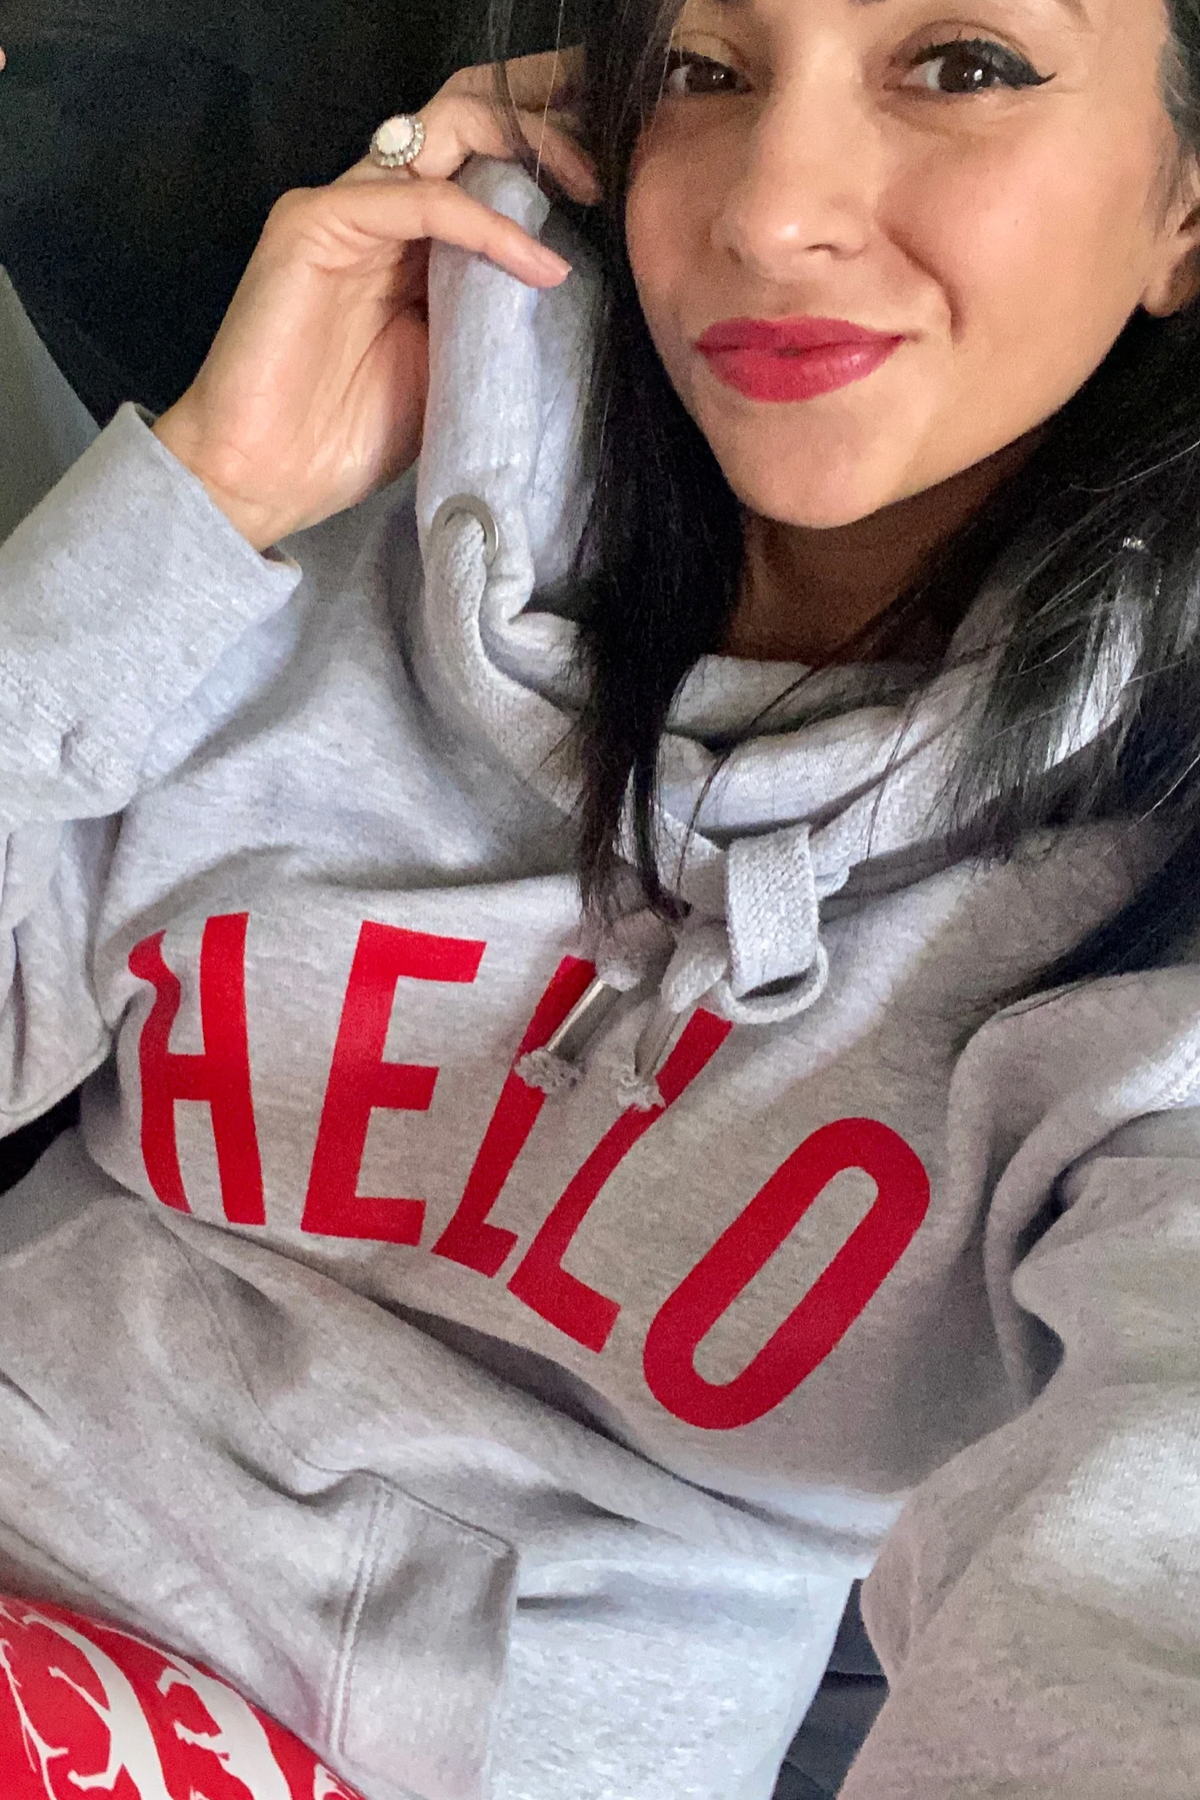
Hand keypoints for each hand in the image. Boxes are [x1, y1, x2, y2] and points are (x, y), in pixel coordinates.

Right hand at [152, 48, 597, 551]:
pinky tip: (539, 264)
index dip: (551, 150)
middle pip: (469, 118)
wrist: (260, 478)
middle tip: (612, 148)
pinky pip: (422, 199)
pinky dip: (490, 226)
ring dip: (529, 146)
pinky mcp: (314, 222)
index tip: (619, 184)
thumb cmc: (346, 438)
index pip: (486, 158)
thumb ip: (494, 314)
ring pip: (448, 131)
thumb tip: (571, 287)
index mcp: (411, 239)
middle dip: (546, 115)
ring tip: (590, 189)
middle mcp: (377, 207)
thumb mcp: (453, 368)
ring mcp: (343, 208)